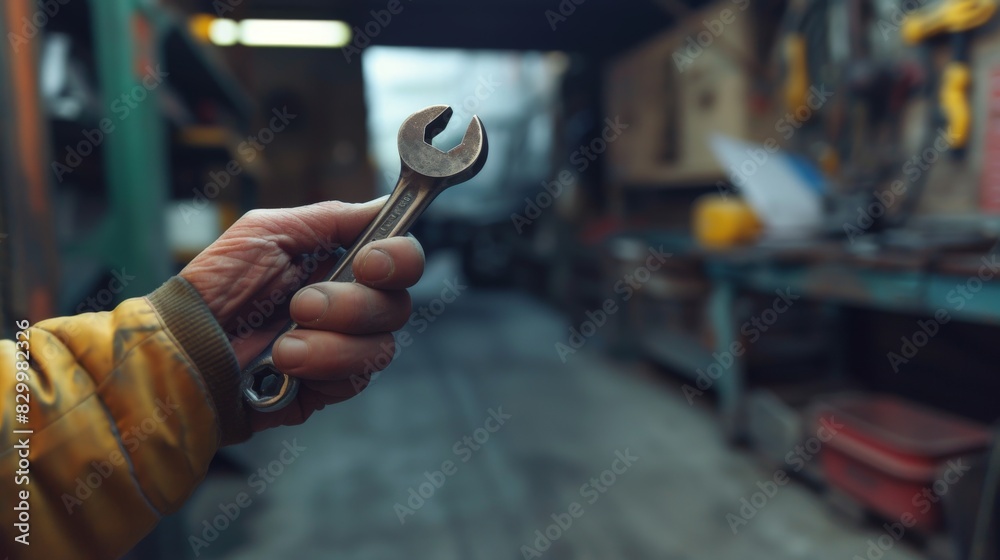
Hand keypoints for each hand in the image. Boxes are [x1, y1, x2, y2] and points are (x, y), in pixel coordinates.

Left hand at [180, 198, 424, 431]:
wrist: (187, 344)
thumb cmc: (218, 283)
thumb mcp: (267, 231)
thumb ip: (330, 218)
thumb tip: (383, 206)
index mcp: (344, 262)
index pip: (403, 259)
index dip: (399, 260)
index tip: (370, 263)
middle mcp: (353, 305)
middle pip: (398, 305)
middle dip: (352, 306)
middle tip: (302, 305)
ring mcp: (345, 346)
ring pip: (381, 346)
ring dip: (331, 343)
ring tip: (283, 345)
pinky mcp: (331, 385)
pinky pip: (356, 379)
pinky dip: (322, 369)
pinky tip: (285, 366)